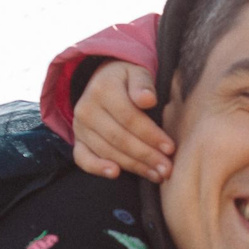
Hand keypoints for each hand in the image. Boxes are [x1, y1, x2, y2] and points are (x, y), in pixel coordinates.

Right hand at [73, 60, 171, 180]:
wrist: (104, 82)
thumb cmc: (128, 80)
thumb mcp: (138, 73)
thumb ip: (143, 84)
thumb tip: (148, 100)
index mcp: (103, 90)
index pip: (130, 117)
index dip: (151, 135)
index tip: (170, 148)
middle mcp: (87, 109)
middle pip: (119, 138)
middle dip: (146, 155)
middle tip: (167, 168)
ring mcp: (80, 127)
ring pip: (107, 151)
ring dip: (133, 166)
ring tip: (156, 174)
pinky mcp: (78, 141)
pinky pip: (83, 159)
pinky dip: (97, 168)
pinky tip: (115, 173)